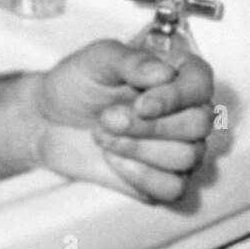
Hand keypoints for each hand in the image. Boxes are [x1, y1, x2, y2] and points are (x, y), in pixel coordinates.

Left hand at [29, 40, 214, 202]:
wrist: (49, 121)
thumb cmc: (77, 84)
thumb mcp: (95, 61)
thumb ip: (129, 60)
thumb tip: (164, 73)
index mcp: (175, 76)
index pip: (201, 83)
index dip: (176, 97)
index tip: (141, 105)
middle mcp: (186, 112)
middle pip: (198, 124)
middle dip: (147, 126)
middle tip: (106, 118)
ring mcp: (180, 148)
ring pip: (187, 157)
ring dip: (136, 148)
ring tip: (101, 134)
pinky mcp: (165, 180)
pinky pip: (173, 188)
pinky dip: (138, 175)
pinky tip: (112, 159)